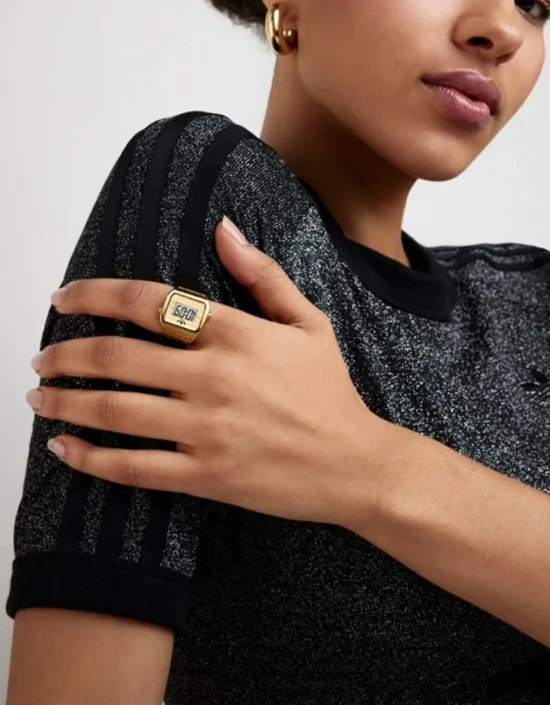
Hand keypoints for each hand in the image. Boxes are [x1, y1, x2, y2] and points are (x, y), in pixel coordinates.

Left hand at [26, 216, 391, 527]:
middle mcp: (214, 377)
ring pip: (114, 412)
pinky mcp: (204, 475)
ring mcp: (205, 429)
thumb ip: (261, 274)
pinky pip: (132, 467)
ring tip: (39, 396)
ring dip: (65, 403)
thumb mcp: (308, 320)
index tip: (63, 299)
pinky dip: (90, 458)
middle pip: (115, 357)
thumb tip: (222, 229)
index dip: (95, 296)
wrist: (354, 463)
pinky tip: (64, 448)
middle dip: (65, 355)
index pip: (148, 302)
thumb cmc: (329, 391)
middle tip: (42, 356)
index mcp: (236, 333)